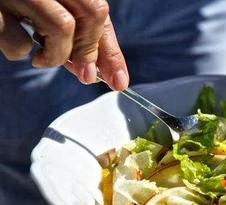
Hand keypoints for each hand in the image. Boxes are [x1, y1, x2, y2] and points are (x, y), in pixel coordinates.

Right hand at [0, 0, 128, 90]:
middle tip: (84, 75)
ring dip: (57, 54)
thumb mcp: (50, 12)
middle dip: (91, 52)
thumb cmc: (15, 3)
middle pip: (93, 11)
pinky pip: (17, 39)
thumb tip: (93, 73)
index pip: (99, 13)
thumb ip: (74, 37)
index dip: (112, 51)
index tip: (120, 82)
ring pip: (62, 25)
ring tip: (42, 58)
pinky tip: (12, 38)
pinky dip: (19, 49)